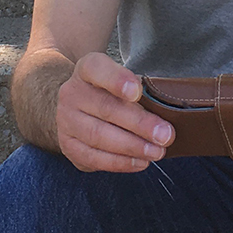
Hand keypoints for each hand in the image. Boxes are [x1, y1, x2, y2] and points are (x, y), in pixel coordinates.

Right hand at [55, 52, 174, 173]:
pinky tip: (140, 162)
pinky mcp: (68, 146)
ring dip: (132, 147)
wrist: (77, 106)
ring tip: (156, 152)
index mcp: (86, 69)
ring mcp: (65, 120)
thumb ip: (140, 89)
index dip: (116, 79)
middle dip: (139, 124)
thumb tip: (167, 111)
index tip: (137, 91)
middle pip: (105, 108)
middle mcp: (71, 93)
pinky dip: (119, 163)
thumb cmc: (109, 92)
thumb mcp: (121, 79)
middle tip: (165, 135)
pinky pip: (93, 158)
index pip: (97, 69)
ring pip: (98, 136)